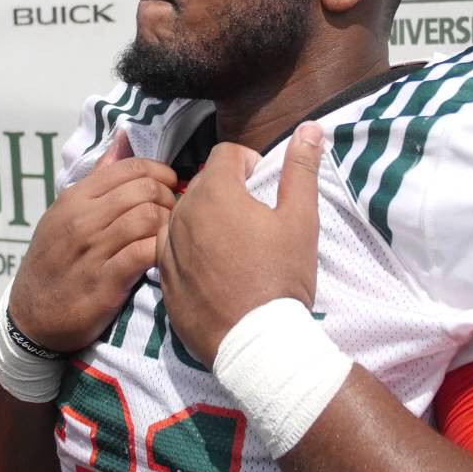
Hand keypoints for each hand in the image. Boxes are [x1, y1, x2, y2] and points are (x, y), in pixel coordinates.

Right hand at [9, 129, 177, 351]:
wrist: (31, 316)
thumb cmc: (55, 260)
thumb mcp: (65, 213)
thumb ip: (99, 177)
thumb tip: (124, 137)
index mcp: (75, 198)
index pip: (130, 167)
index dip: (160, 173)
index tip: (169, 187)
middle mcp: (82, 220)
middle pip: (145, 190)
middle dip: (169, 198)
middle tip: (173, 213)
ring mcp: (93, 251)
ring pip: (149, 218)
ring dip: (168, 225)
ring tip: (168, 235)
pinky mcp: (105, 283)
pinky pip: (145, 253)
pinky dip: (161, 251)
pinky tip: (162, 257)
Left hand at [157, 122, 323, 366]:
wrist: (256, 344)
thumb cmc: (281, 277)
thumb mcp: (301, 220)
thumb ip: (301, 169)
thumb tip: (311, 128)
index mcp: (215, 192)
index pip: (226, 154)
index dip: (249, 163)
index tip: (265, 186)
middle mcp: (182, 214)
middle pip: (203, 184)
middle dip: (228, 191)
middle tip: (255, 219)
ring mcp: (167, 247)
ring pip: (185, 216)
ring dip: (206, 220)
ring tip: (235, 246)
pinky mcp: (162, 278)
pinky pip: (171, 249)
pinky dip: (190, 250)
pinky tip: (215, 271)